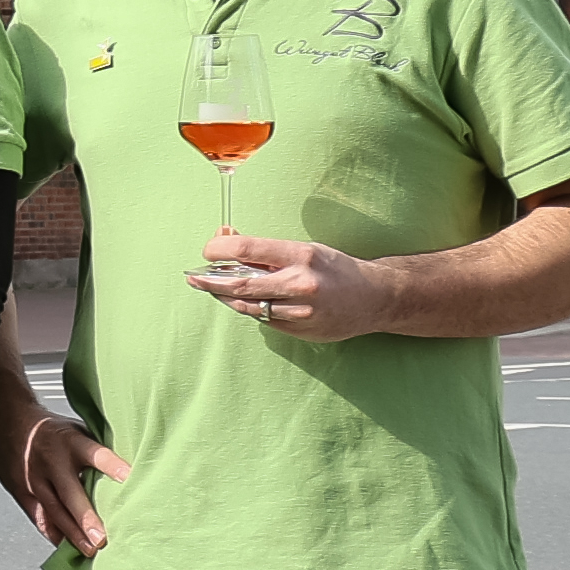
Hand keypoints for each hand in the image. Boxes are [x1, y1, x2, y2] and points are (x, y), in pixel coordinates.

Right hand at [0, 409, 127, 558]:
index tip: (129, 478)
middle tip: (101, 538)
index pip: (94, 453)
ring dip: (73, 533)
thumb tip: (133, 470)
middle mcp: (51, 462)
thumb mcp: (77, 429)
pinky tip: (67, 546)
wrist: (8, 423)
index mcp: (70, 441)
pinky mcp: (22, 493)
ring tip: (89, 550)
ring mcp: (34, 479)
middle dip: (86, 518)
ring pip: (54, 511)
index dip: (111, 465)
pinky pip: (39, 518)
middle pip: (70, 493)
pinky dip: (54, 534)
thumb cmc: (52, 430)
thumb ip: (97, 449)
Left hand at [189, 227, 388, 342]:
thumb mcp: (305, 250)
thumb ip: (266, 251)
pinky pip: (263, 319)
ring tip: (212, 288)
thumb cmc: (334, 268)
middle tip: (193, 278)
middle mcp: (301, 284)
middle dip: (209, 281)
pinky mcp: (302, 330)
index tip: (209, 251)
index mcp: (301, 256)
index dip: (219, 250)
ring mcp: (302, 311)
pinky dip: (249, 309)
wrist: (376, 298)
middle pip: (240, 285)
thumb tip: (225, 239)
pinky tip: (242, 301)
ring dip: (225, 297)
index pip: (247, 250)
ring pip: (248, 306)